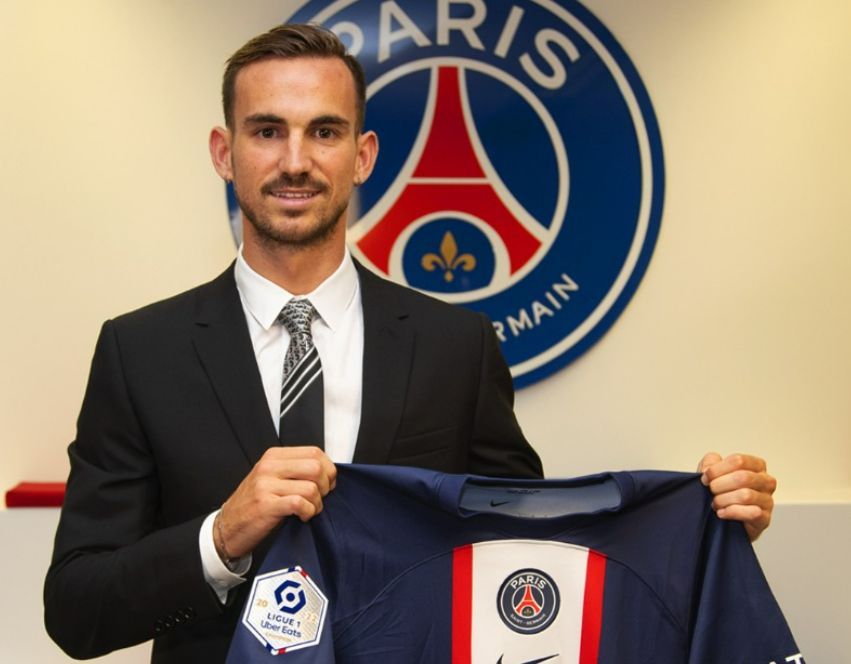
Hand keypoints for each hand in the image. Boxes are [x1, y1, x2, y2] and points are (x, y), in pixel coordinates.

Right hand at [215, 446, 335, 559]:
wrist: (227, 527)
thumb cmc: (254, 504)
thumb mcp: (272, 478)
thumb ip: (296, 470)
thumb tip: (328, 473)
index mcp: (273, 456)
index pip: (314, 452)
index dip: (328, 469)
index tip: (327, 483)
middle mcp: (269, 467)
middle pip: (316, 467)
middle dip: (325, 486)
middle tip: (319, 498)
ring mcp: (265, 485)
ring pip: (311, 487)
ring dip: (317, 504)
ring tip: (309, 510)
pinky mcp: (265, 505)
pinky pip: (299, 503)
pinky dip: (308, 512)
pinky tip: (302, 516)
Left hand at [698, 452, 775, 541]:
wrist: (724, 520)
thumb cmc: (721, 492)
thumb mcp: (713, 472)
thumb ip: (710, 462)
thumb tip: (709, 468)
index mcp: (756, 465)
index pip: (738, 461)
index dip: (717, 469)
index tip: (705, 478)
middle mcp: (766, 481)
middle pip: (742, 477)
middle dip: (719, 485)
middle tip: (710, 491)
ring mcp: (767, 500)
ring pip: (746, 495)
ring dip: (723, 500)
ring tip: (715, 503)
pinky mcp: (765, 518)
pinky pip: (752, 513)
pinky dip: (731, 512)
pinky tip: (722, 513)